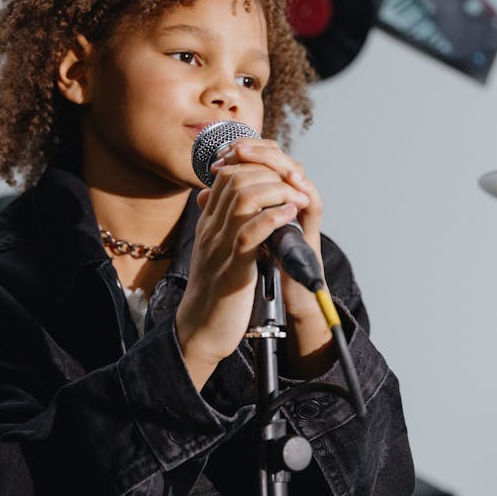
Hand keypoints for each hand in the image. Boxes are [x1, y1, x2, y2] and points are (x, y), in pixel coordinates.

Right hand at [175, 138, 330, 387]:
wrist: (200, 329)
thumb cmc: (215, 292)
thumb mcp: (217, 250)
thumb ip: (227, 226)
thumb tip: (246, 207)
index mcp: (209, 222)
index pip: (227, 174)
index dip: (257, 166)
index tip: (282, 176)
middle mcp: (211, 228)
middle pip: (236, 178)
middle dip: (270, 173)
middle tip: (294, 184)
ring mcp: (220, 246)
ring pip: (243, 197)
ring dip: (276, 190)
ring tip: (296, 197)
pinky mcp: (233, 267)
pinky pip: (250, 232)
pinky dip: (273, 217)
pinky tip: (290, 214)